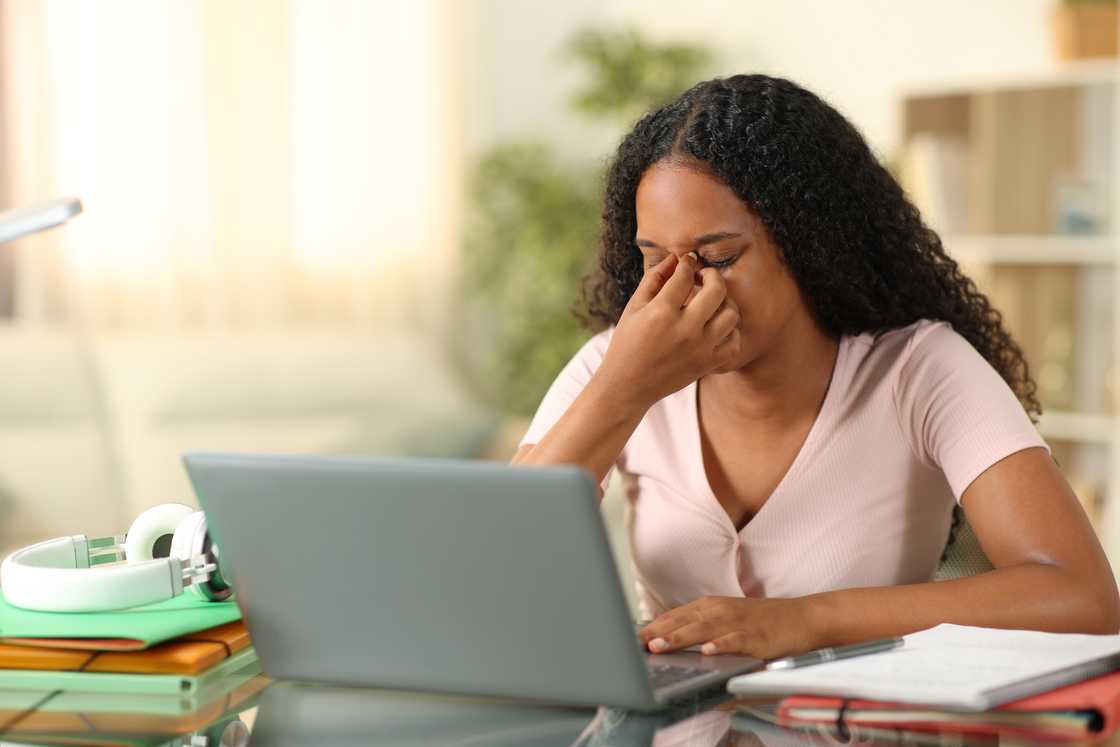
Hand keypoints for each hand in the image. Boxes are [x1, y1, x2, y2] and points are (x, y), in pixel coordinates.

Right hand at [597, 253, 740, 409]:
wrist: (627, 385)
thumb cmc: (627, 343)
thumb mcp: (634, 308)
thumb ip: (654, 280)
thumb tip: (674, 258)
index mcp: (661, 312)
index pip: (685, 275)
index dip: (687, 263)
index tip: (686, 262)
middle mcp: (684, 329)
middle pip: (716, 290)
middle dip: (712, 275)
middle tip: (704, 277)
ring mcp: (700, 348)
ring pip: (731, 314)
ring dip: (724, 302)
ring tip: (711, 302)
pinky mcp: (707, 364)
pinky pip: (734, 342)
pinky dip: (729, 332)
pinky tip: (715, 327)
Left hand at [638, 595, 818, 659]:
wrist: (802, 617)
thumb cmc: (760, 621)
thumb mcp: (726, 618)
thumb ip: (700, 626)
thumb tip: (668, 636)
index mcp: (710, 606)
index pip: (674, 616)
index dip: (651, 626)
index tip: (628, 638)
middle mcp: (720, 610)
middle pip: (683, 621)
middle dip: (657, 632)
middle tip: (634, 643)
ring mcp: (738, 622)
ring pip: (703, 629)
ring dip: (679, 637)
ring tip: (659, 646)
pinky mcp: (756, 636)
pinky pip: (736, 641)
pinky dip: (721, 645)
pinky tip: (707, 652)